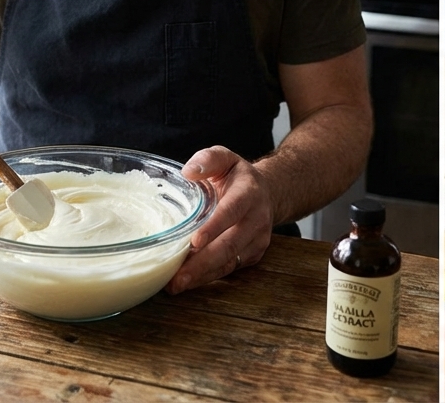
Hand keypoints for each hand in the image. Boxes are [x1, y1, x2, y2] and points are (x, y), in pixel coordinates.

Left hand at [167, 146, 274, 292]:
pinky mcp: (252, 255)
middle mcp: (257, 219)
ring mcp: (257, 240)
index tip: (195, 241)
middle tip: (177, 277)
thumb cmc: (238, 177)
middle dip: (202, 263)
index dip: (214, 227)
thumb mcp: (225, 159)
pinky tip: (188, 280)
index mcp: (249, 193)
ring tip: (176, 285)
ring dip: (202, 275)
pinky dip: (207, 277)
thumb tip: (188, 172)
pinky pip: (229, 268)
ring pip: (229, 261)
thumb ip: (208, 160)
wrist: (268, 193)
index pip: (232, 211)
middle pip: (230, 244)